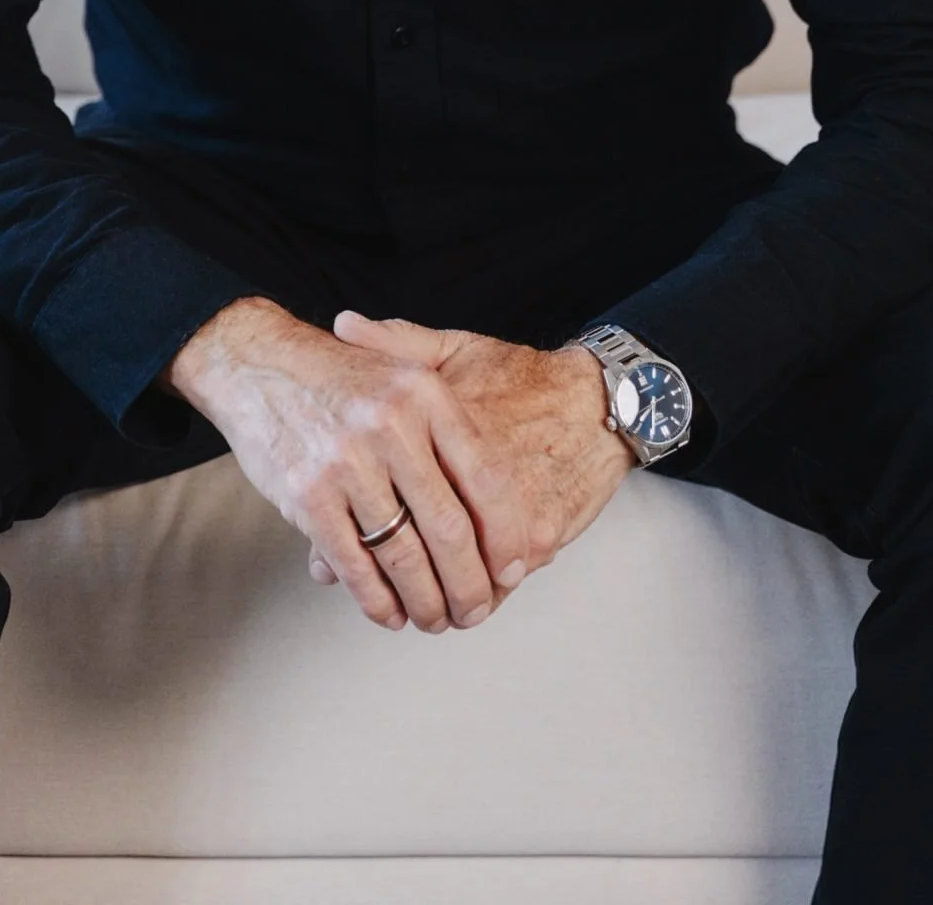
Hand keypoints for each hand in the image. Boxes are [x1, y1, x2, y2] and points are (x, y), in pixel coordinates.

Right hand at [162, 296, 529, 633]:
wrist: (257, 363)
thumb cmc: (340, 377)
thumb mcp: (405, 370)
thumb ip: (450, 424)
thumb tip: (503, 503)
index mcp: (426, 395)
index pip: (487, 478)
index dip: (506, 535)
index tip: (514, 569)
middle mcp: (392, 426)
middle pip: (450, 529)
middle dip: (470, 585)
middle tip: (475, 610)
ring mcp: (348, 462)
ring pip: (404, 557)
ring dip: (426, 602)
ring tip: (434, 619)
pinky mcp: (308, 496)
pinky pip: (355, 565)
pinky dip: (377, 600)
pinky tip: (390, 612)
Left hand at [324, 312, 633, 593]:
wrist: (599, 401)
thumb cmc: (522, 378)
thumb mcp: (456, 349)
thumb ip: (397, 343)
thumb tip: (343, 324)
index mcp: (443, 430)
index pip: (385, 493)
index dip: (353, 528)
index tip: (333, 547)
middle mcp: (472, 479)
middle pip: (415, 549)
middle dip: (388, 578)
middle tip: (375, 590)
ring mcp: (507, 515)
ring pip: (454, 579)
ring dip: (433, 598)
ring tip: (417, 608)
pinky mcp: (539, 538)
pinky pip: (496, 585)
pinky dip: (477, 598)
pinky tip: (463, 602)